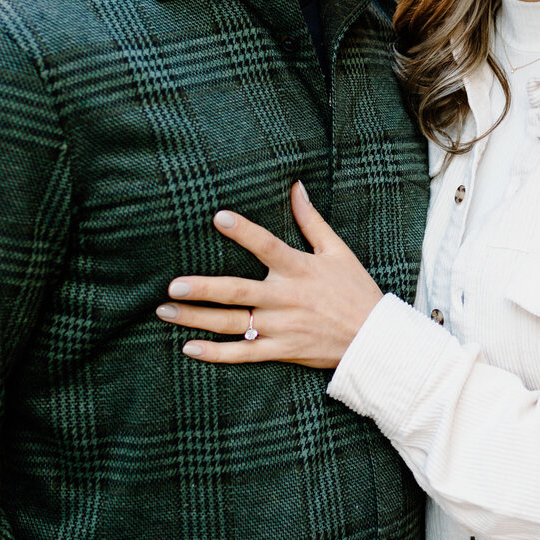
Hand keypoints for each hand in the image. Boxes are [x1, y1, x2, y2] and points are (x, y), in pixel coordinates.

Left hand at [156, 181, 383, 368]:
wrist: (373, 340)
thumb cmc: (356, 291)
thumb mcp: (338, 251)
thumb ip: (311, 220)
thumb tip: (296, 186)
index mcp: (300, 270)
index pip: (267, 246)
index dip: (244, 232)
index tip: (218, 217)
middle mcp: (286, 299)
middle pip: (237, 293)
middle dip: (203, 289)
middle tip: (173, 286)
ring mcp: (281, 328)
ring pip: (232, 324)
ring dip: (197, 319)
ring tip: (166, 312)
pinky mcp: (281, 350)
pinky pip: (243, 353)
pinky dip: (216, 353)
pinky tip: (190, 348)